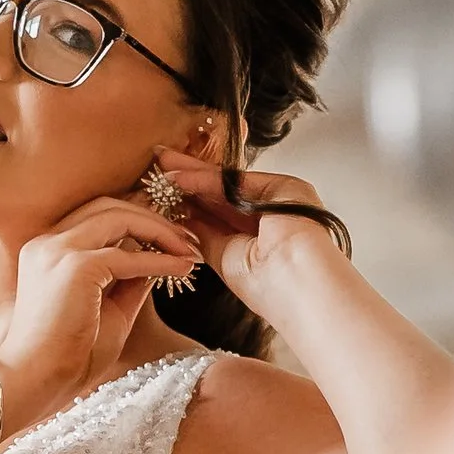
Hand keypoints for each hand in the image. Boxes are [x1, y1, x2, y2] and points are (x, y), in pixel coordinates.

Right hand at [0, 195, 200, 422]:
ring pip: (118, 217)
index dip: (137, 220)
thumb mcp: (110, 311)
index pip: (97, 216)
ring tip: (188, 252)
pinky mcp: (75, 267)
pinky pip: (128, 255)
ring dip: (160, 231)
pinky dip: (160, 260)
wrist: (35, 382)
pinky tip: (182, 269)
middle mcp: (48, 242)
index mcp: (48, 249)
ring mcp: (58, 250)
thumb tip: (160, 260)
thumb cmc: (68, 357)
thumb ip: (130, 282)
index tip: (171, 239)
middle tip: (187, 240)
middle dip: (153, 218)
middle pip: (108, 206)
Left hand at [152, 155, 347, 322]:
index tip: (160, 194)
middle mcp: (271, 216)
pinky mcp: (285, 186)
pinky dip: (206, 178)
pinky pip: (237, 181)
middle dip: (187, 182)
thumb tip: (181, 218)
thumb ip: (204, 234)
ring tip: (161, 164)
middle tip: (156, 167)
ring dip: (192, 174)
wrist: (297, 286)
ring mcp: (279, 200)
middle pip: (221, 194)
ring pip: (227, 184)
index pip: (218, 213)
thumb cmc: (268, 289)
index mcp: (259, 239)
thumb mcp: (222, 258)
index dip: (189, 203)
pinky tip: (180, 177)